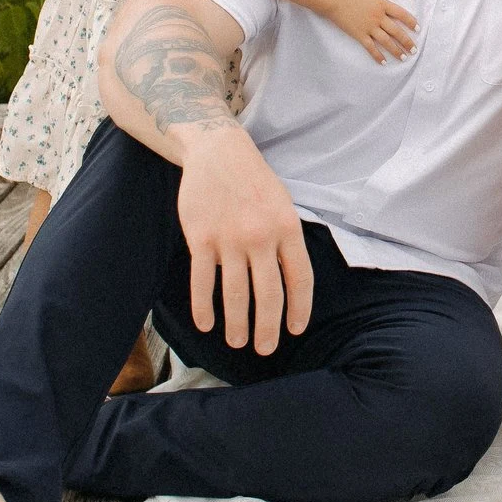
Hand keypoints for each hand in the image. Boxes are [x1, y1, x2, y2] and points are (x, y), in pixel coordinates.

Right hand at [175, 129, 314, 352]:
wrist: (218, 152)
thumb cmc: (254, 181)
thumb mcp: (283, 204)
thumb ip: (287, 241)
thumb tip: (291, 283)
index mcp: (287, 228)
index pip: (299, 278)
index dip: (299, 308)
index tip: (295, 329)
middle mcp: (261, 237)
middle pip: (268, 295)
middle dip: (267, 328)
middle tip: (264, 349)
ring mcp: (229, 239)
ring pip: (236, 294)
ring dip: (237, 324)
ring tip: (237, 342)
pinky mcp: (201, 239)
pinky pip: (202, 282)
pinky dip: (203, 307)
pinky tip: (205, 323)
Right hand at [329, 0, 417, 62]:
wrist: (333, 0)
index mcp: (382, 4)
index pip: (401, 14)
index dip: (411, 22)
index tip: (417, 29)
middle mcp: (378, 17)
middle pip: (396, 31)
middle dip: (407, 41)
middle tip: (414, 49)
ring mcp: (369, 27)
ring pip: (386, 41)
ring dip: (396, 51)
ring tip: (404, 57)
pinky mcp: (360, 35)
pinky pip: (371, 47)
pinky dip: (378, 56)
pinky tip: (384, 62)